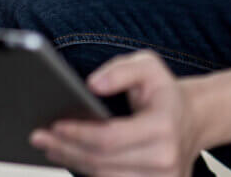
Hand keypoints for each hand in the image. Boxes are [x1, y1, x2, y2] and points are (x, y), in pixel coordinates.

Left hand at [30, 50, 201, 176]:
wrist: (192, 119)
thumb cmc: (163, 92)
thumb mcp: (147, 66)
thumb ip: (120, 70)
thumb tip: (93, 84)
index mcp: (163, 128)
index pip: (110, 138)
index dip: (78, 133)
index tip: (54, 125)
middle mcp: (166, 160)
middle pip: (102, 161)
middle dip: (66, 148)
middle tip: (38, 136)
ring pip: (105, 176)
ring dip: (72, 162)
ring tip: (49, 146)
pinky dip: (88, 170)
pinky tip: (68, 156)